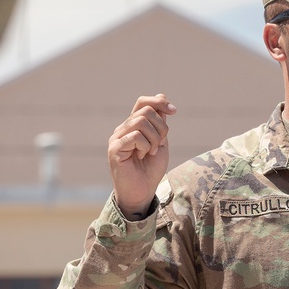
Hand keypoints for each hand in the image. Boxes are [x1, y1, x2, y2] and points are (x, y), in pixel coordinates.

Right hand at [108, 94, 176, 218]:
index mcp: (133, 126)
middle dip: (161, 128)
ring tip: (150, 152)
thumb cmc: (150, 170)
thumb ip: (160, 122)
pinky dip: (145, 146)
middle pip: (146, 111)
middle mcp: (123, 129)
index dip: (159, 102)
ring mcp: (117, 137)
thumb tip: (161, 97)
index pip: (143, 102)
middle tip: (159, 145)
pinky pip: (136, 136)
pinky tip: (141, 157)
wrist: (142, 192)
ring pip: (141, 121)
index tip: (174, 111)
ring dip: (154, 138)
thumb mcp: (160, 142)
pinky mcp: (115, 148)